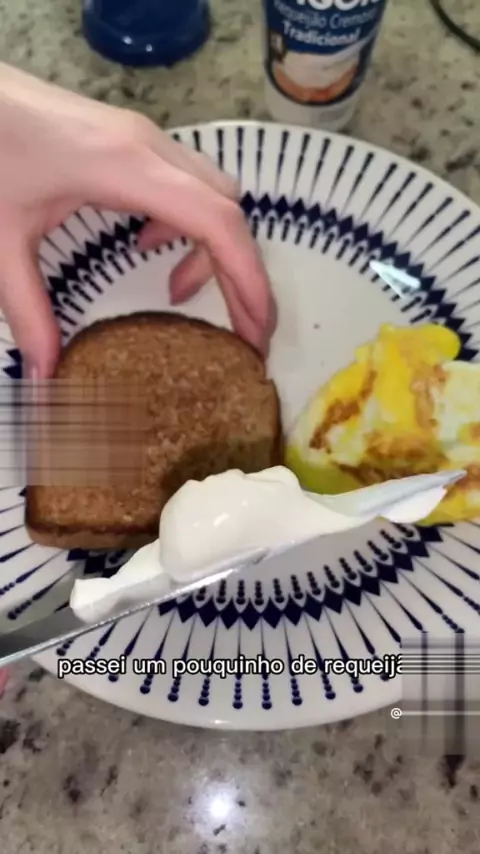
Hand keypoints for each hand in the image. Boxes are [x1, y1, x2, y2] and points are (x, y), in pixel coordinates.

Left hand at [0, 64, 276, 377]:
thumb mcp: (1, 242)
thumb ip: (28, 310)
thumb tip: (46, 373)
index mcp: (127, 168)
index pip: (216, 223)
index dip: (248, 278)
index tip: (257, 329)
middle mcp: (150, 148)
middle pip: (228, 212)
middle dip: (241, 274)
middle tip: (242, 331)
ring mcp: (145, 139)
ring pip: (213, 195)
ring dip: (212, 248)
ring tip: (177, 292)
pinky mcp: (134, 140)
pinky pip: (186, 184)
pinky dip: (184, 225)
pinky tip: (144, 245)